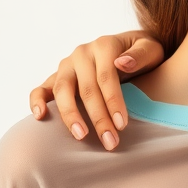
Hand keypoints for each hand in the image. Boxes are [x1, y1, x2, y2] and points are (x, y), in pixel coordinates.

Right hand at [29, 31, 164, 149]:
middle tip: (110, 142)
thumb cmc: (144, 52)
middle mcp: (82, 54)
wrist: (133, 47)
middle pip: (86, 88)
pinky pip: (42, 88)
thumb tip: (122, 63)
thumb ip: (139, 55)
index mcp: (104, 46)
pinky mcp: (58, 76)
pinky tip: (40, 117)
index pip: (106, 77)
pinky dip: (37, 100)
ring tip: (81, 136)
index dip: (113, 101)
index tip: (122, 125)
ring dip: (70, 115)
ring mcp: (68, 65)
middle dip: (98, 118)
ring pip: (62, 90)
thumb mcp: (151, 48)